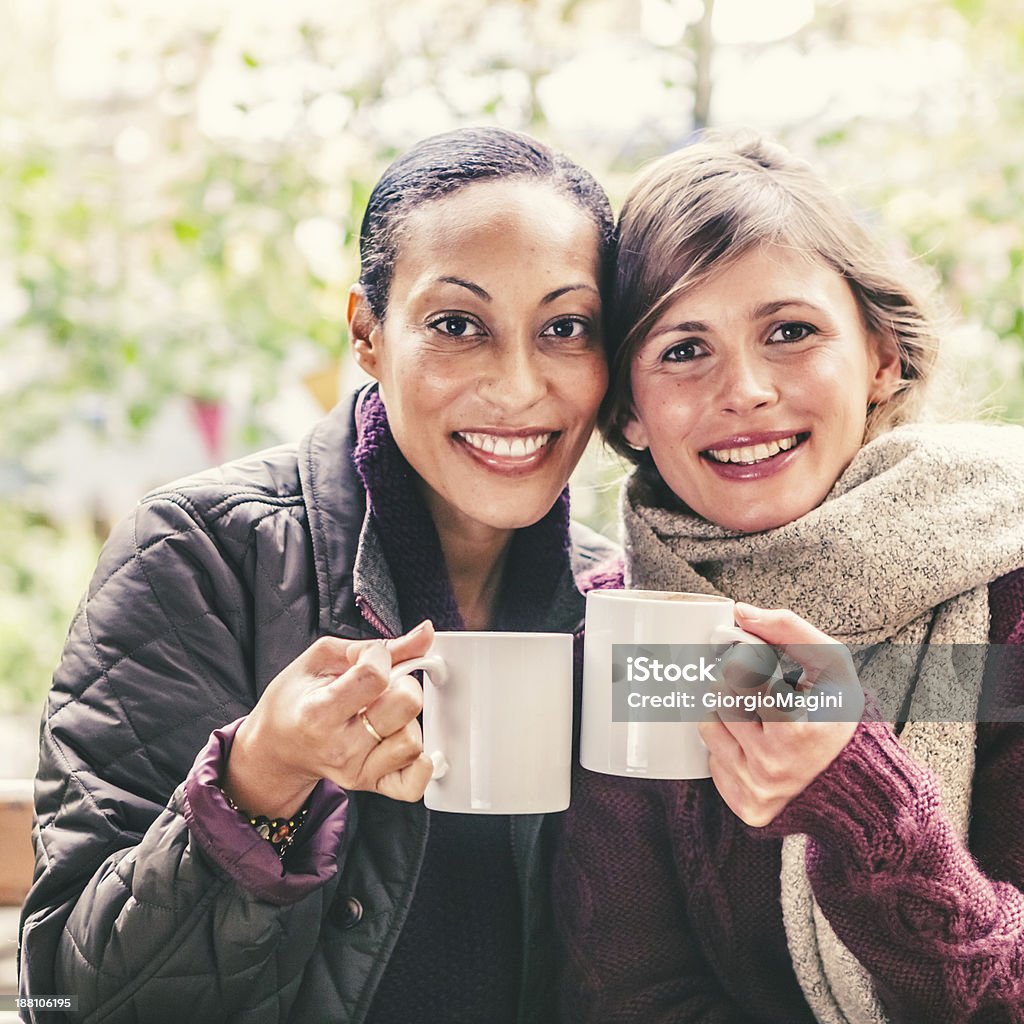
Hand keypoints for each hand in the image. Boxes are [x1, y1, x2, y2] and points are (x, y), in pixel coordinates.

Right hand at [224, 621, 435, 815]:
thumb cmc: (297, 699)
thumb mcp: (323, 659)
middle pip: (406, 705)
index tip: (369, 658)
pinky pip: (413, 784)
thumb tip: (425, 633)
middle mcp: (340, 748)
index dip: (379, 657)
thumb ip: (378, 646)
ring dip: (407, 720)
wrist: (277, 747)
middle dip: (402, 683)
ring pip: (413, 740)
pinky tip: (403, 740)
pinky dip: (420, 764)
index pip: (375, 675)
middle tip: (383, 686)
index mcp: (319, 712)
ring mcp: (357, 771)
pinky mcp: (371, 785)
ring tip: (384, 714)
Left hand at [698, 604, 862, 826]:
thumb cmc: (841, 716)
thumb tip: (741, 612)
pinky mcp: (744, 804)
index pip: (739, 674)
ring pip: (707, 724)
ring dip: (726, 710)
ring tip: (757, 713)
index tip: (750, 656)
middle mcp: (773, 765)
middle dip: (734, 682)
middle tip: (755, 684)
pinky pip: (711, 759)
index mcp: (796, 729)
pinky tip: (755, 743)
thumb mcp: (831, 665)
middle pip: (718, 696)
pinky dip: (728, 745)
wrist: (857, 783)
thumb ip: (788, 629)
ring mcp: (756, 788)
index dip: (745, 659)